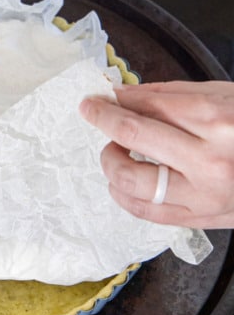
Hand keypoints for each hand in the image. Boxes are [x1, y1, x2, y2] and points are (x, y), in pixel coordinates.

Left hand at [79, 80, 233, 228]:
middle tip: (93, 114)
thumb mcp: (222, 97)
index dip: (114, 101)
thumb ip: (170, 96)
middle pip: (135, 137)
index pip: (149, 106)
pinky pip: (147, 212)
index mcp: (217, 120)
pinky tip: (120, 182)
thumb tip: (123, 95)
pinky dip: (124, 196)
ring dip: (110, 162)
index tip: (95, 99)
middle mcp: (209, 159)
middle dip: (104, 121)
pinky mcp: (200, 219)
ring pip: (133, 182)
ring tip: (113, 151)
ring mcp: (204, 194)